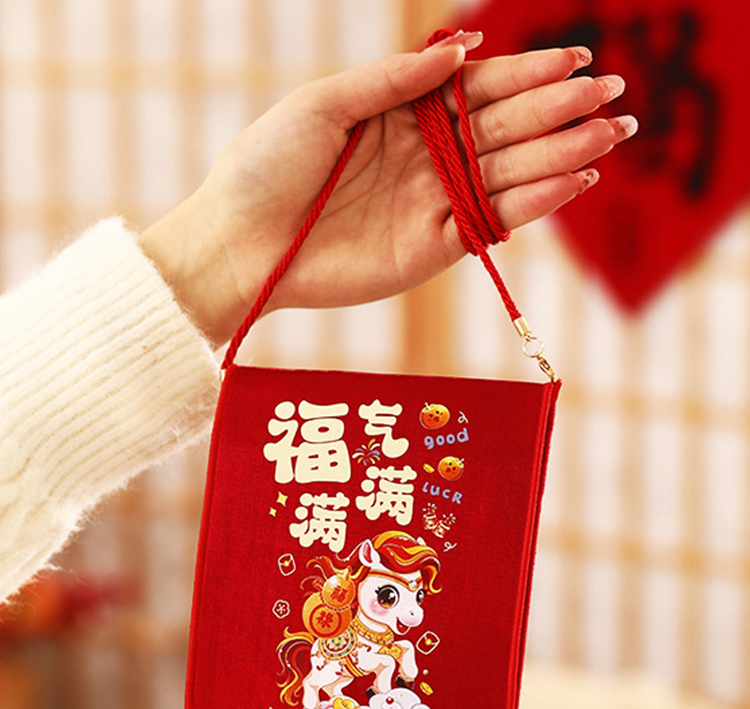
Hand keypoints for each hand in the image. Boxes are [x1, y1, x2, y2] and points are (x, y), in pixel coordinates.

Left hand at [141, 33, 636, 346]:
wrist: (239, 245)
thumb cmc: (266, 165)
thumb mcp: (325, 104)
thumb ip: (396, 79)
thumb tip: (463, 49)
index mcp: (402, 114)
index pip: (480, 89)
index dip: (529, 73)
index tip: (578, 58)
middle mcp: (426, 157)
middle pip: (506, 128)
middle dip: (561, 111)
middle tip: (615, 97)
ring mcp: (433, 203)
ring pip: (509, 174)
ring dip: (562, 155)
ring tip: (608, 137)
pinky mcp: (433, 248)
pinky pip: (492, 222)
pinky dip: (533, 204)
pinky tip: (572, 183)